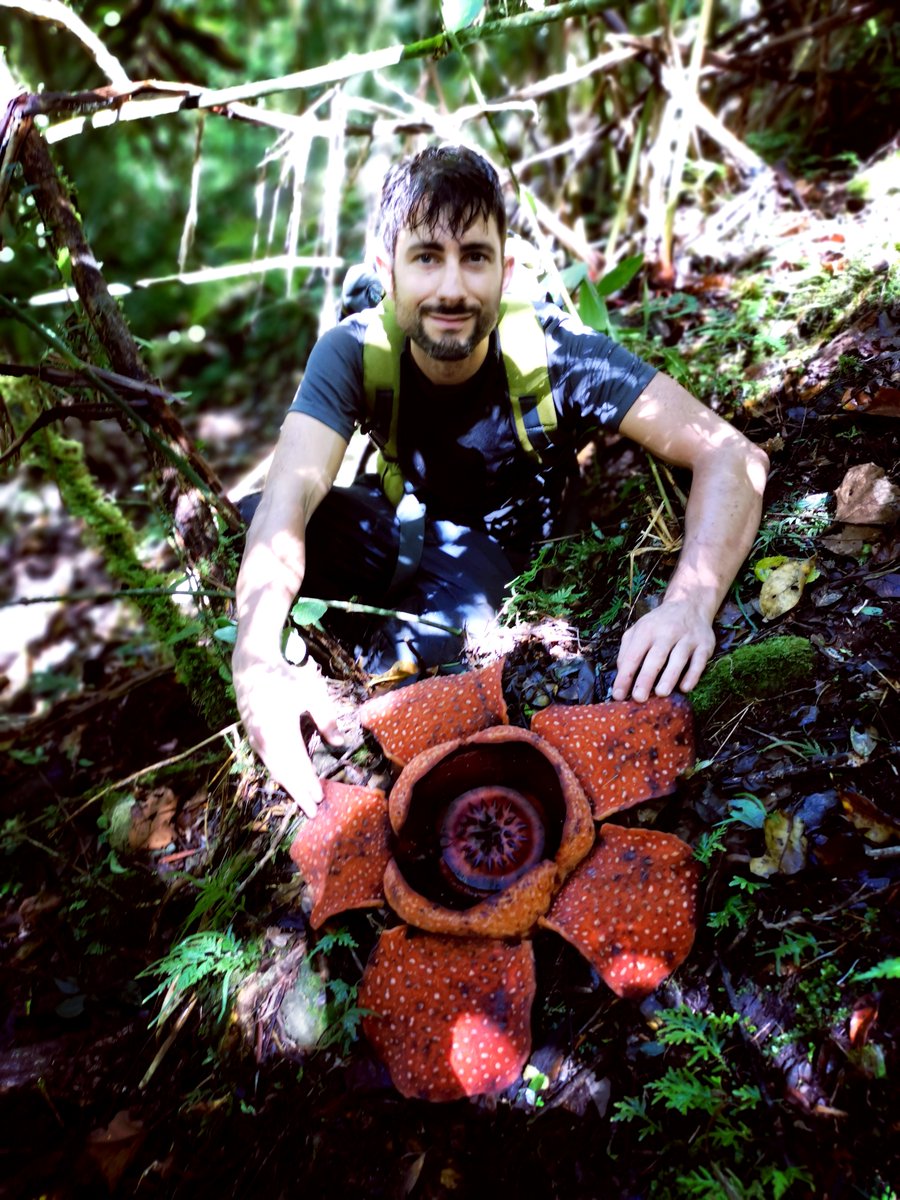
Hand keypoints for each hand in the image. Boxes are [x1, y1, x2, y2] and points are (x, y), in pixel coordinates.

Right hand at [233, 651, 344, 816]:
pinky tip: (288, 782)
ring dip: (289, 787)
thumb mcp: (311, 693)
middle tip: (312, 811)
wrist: (252, 666)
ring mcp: (256, 740)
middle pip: (284, 773)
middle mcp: (265, 739)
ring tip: (303, 802)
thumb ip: (326, 719)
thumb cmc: (284, 677)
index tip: (320, 797)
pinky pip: (267, 762)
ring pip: (274, 770)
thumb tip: (339, 743)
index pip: (297, 764)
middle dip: (299, 793)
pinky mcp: (252, 738)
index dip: (308, 782)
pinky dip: (279, 775)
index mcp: (280, 729)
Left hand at [612, 600, 715, 702]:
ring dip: (670, 676)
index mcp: (646, 630)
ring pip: (678, 658)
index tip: (618, 695)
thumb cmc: (658, 624)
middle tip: (639, 698)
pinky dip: (693, 675)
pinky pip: (699, 661)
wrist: (689, 604)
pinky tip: (685, 687)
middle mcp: (667, 632)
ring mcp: (687, 638)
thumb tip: (621, 675)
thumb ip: (627, 651)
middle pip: (655, 657)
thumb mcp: (638, 630)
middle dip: (646, 678)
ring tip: (661, 693)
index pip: (633, 656)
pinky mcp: (704, 645)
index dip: (624, 676)